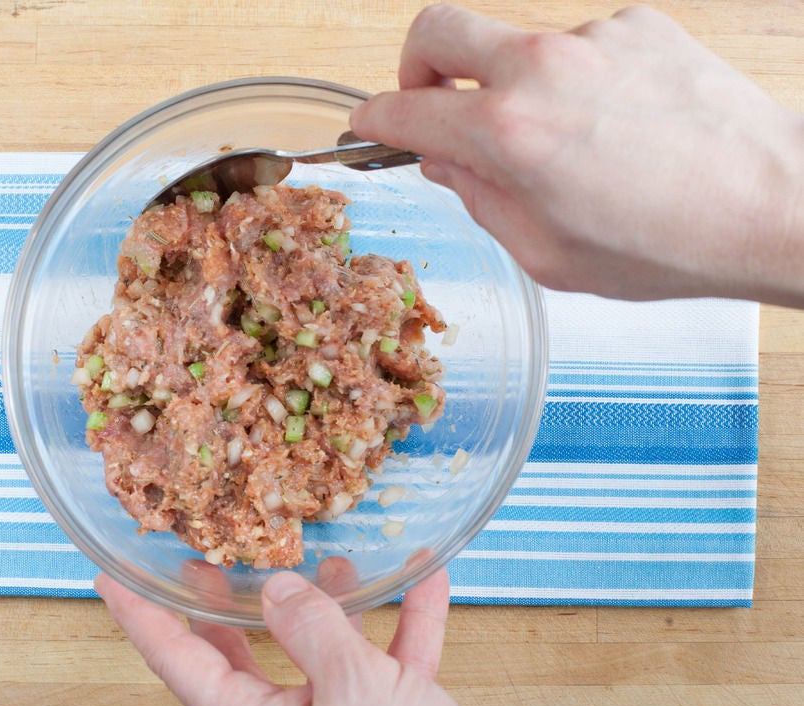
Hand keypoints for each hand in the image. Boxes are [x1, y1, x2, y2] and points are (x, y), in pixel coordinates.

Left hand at [95, 566, 466, 705]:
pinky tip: (428, 576)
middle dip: (229, 605)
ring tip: (340, 559)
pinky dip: (411, 621)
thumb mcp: (356, 692)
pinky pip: (395, 660)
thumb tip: (279, 588)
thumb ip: (314, 633)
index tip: (108, 576)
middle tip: (208, 559)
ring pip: (323, 650)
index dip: (141, 617)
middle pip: (241, 655)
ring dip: (337, 602)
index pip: (180, 661)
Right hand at [351, 4, 803, 307]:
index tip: (368, 126)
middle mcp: (542, 68)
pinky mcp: (637, 26)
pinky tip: (614, 128)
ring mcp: (592, 38)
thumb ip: (479, 200)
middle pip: (436, 29)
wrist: (772, 205)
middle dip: (415, 65)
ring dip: (515, 89)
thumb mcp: (547, 254)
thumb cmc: (666, 244)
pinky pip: (579, 49)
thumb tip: (445, 162)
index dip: (374, 120)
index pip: (406, 109)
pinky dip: (577, 84)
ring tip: (568, 147)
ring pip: (516, 48)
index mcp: (508, 132)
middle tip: (430, 103)